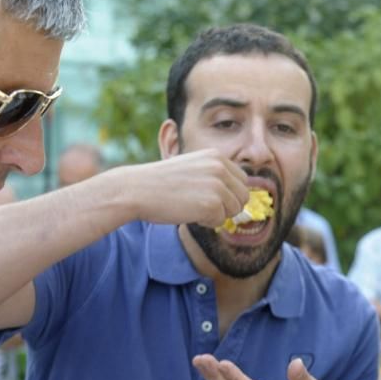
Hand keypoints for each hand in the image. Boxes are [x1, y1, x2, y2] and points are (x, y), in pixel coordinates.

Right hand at [102, 149, 249, 228]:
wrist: (137, 189)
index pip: (242, 181)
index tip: (211, 198)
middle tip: (203, 206)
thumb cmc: (162, 182)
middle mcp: (220, 168)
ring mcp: (218, 185)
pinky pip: (220, 221)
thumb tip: (243, 197)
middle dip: (227, 206)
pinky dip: (206, 222)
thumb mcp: (193, 168)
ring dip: (216, 215)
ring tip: (193, 207)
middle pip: (243, 197)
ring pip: (234, 210)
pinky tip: (188, 212)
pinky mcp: (212, 204)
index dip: (230, 194)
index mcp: (217, 156)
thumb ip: (216, 177)